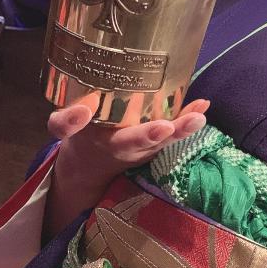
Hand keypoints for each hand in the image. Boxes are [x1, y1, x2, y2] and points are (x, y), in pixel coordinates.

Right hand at [43, 98, 209, 239]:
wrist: (90, 163)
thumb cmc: (80, 136)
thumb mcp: (62, 130)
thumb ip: (65, 123)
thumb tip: (81, 109)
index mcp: (107, 144)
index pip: (118, 142)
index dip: (133, 135)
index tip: (150, 128)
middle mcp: (130, 148)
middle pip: (146, 143)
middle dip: (157, 135)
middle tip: (168, 127)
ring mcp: (147, 147)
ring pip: (166, 140)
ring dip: (183, 128)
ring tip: (198, 115)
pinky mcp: (157, 141)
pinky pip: (174, 131)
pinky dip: (188, 119)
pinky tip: (203, 103)